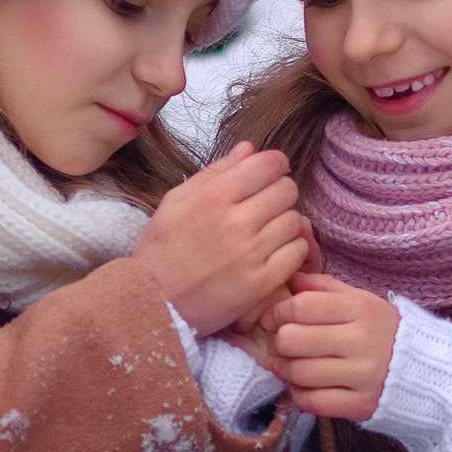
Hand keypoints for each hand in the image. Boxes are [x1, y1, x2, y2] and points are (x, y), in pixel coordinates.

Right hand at [133, 143, 312, 334]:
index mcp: (214, 196)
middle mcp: (237, 221)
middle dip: (280, 192)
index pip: (268, 164)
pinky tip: (272, 253)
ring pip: (295, 221)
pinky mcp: (262, 282)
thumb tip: (249, 148)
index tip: (269, 173)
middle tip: (266, 205)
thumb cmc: (162, 249)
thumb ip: (215, 172)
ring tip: (267, 231)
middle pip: (287, 190)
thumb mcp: (176, 201)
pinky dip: (291, 250)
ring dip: (285, 223)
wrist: (153, 302)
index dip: (274, 164)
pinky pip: (298, 252)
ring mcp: (252, 253)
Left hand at [260, 272, 396, 420]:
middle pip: (293, 339)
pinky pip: (311, 401)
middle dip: (279, 341)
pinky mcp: (361, 405)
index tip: (274, 318)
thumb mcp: (361, 300)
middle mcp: (362, 341)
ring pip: (298, 373)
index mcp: (360, 310)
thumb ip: (324, 287)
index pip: (301, 306)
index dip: (278, 312)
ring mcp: (363, 376)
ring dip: (285, 369)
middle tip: (282, 343)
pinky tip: (306, 385)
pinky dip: (299, 393)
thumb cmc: (382, 330)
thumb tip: (289, 277)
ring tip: (290, 364)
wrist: (426, 369)